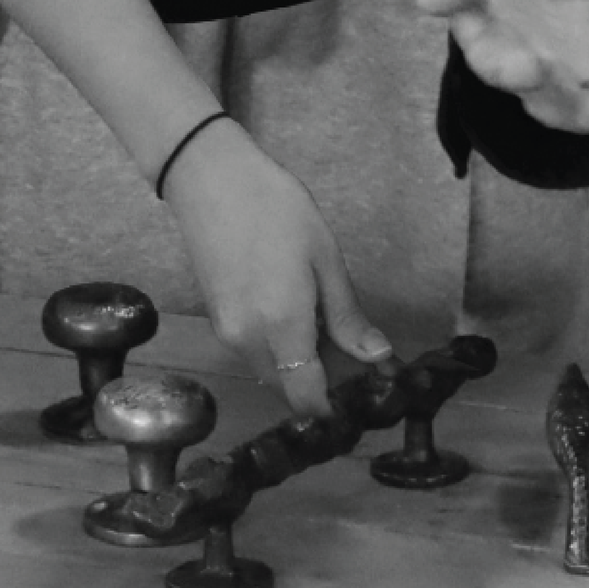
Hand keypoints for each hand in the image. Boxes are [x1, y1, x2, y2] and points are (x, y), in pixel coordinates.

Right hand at [158, 119, 393, 417]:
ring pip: (269, 373)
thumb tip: (377, 357)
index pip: (306, 398)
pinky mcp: (215, 321)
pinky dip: (277, 348)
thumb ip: (347, 316)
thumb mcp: (324, 257)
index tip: (361, 392)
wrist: (211, 180)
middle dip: (320, 382)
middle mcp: (247, 341)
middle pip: (287, 390)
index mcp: (281, 327)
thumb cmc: (277, 209)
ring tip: (326, 324)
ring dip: (297, 365)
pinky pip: (253, 352)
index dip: (333, 407)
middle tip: (353, 351)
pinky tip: (296, 312)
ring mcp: (226, 333)